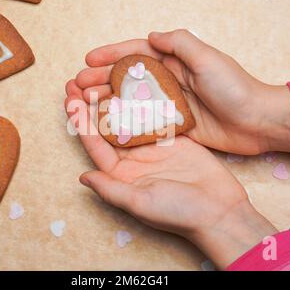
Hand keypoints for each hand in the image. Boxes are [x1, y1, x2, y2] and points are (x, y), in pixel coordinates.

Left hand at [64, 90, 276, 268]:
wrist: (220, 212)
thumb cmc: (179, 213)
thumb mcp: (140, 202)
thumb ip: (110, 189)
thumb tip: (82, 178)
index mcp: (121, 174)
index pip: (95, 144)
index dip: (80, 122)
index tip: (69, 100)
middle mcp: (134, 159)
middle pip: (107, 127)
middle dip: (91, 105)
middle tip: (77, 81)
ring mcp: (153, 147)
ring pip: (129, 117)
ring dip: (114, 97)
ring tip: (100, 76)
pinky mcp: (173, 137)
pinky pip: (154, 115)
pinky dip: (144, 99)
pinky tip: (133, 82)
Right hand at [70, 29, 289, 154]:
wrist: (257, 122)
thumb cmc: (236, 88)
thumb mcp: (208, 59)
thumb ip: (180, 44)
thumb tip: (152, 36)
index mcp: (176, 61)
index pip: (137, 53)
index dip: (111, 54)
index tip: (89, 58)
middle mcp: (169, 80)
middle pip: (128, 77)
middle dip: (101, 77)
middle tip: (78, 84)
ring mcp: (169, 103)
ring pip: (131, 99)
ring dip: (107, 99)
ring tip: (85, 102)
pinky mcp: (173, 124)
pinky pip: (143, 120)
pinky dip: (124, 121)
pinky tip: (107, 124)